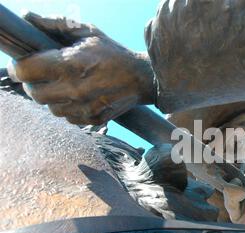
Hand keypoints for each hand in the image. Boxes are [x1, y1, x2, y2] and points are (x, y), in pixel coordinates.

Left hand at [8, 13, 154, 124]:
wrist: (143, 78)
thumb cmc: (114, 53)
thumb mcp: (87, 32)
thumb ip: (55, 24)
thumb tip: (28, 18)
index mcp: (70, 64)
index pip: (25, 71)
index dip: (18, 67)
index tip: (21, 64)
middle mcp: (75, 89)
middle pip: (33, 93)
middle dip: (33, 83)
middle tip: (41, 75)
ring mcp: (84, 107)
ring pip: (50, 107)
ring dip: (51, 97)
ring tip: (63, 85)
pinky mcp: (93, 119)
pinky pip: (67, 118)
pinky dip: (68, 108)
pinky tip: (77, 96)